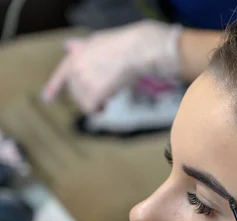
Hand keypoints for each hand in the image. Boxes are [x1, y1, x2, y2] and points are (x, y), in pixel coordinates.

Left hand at [41, 20, 181, 112]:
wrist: (135, 51)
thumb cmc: (122, 45)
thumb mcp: (98, 41)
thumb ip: (82, 47)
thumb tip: (68, 45)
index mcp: (75, 56)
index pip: (61, 75)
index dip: (53, 88)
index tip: (47, 99)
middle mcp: (76, 69)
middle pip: (75, 92)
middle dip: (89, 95)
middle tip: (105, 93)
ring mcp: (84, 81)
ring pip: (83, 101)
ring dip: (97, 101)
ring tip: (110, 94)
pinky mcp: (94, 91)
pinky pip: (91, 107)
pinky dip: (99, 109)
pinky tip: (106, 105)